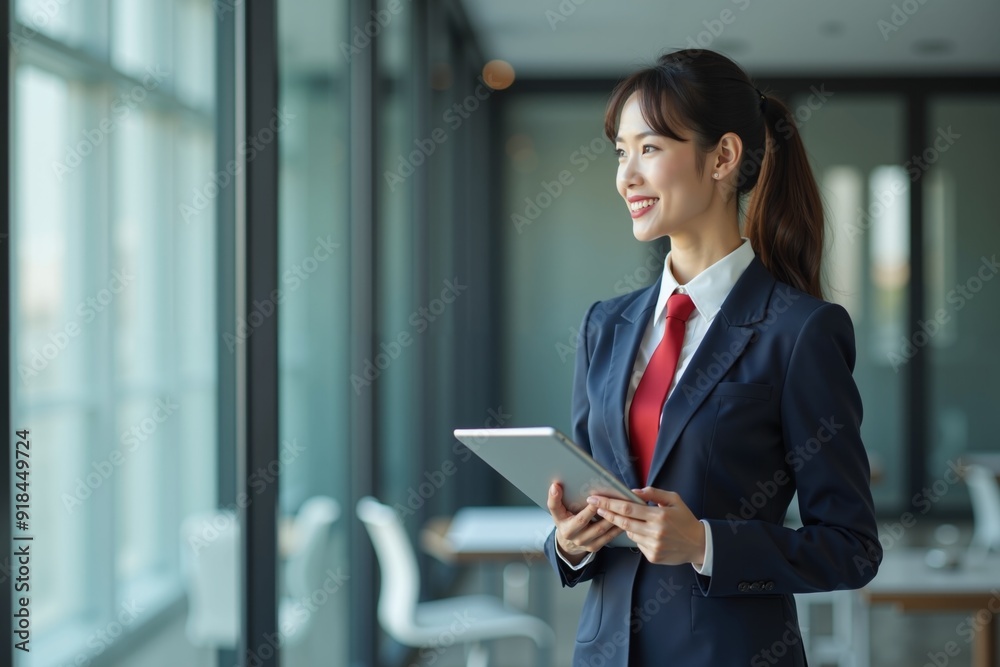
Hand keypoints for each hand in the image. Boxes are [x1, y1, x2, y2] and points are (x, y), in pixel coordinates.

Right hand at [546, 482, 623, 565]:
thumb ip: (555, 500)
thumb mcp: (557, 512)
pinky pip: (608, 537)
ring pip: (599, 529)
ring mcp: (584, 543)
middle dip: (594, 509)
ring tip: (618, 506)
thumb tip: (555, 485)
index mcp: (563, 524)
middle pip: (582, 520)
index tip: (569, 490)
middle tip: (604, 498)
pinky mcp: (594, 546)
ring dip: (610, 517)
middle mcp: (573, 535)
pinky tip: (624, 518)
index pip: (558, 510)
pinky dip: (616, 527)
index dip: (559, 499)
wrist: (569, 543)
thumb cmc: (565, 521)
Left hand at [588, 487, 705, 565]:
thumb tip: (633, 492)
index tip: (597, 499)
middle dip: (607, 513)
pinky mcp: (652, 557)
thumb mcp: (674, 500)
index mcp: (659, 515)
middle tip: (595, 506)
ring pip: (630, 533)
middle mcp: (655, 532)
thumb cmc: (685, 519)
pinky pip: (637, 544)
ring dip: (626, 525)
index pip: (628, 508)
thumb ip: (654, 493)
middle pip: (623, 522)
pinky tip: (648, 533)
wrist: (699, 544)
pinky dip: (638, 536)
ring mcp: (653, 546)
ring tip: (635, 520)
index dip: (610, 504)